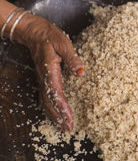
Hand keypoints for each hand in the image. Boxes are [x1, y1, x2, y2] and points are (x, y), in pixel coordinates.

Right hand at [13, 13, 83, 130]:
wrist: (33, 33)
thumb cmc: (50, 37)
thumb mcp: (63, 44)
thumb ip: (72, 58)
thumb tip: (81, 72)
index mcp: (50, 70)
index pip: (56, 92)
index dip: (62, 106)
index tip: (69, 117)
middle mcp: (44, 78)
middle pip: (49, 102)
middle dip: (58, 116)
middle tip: (68, 128)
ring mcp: (42, 79)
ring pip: (46, 101)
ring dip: (54, 115)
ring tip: (63, 126)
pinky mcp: (43, 79)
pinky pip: (45, 97)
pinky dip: (51, 108)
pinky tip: (56, 114)